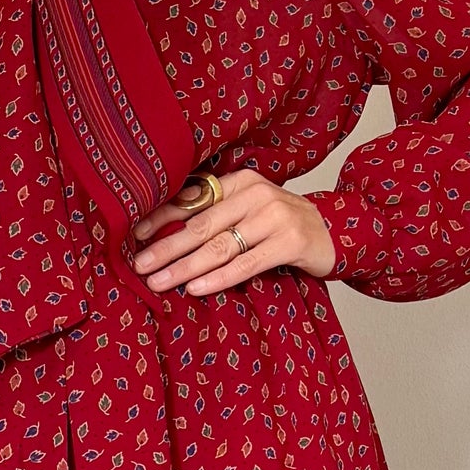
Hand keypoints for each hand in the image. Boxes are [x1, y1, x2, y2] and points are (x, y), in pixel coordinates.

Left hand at [129, 167, 335, 293]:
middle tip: (140, 266)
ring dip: (185, 266)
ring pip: (220, 246)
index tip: (134, 236)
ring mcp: (275, 217)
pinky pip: (246, 263)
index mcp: (240, 181)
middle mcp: (256, 194)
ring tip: (159, 281)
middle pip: (201, 225)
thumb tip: (165, 236)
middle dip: (166, 247)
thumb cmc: (283, 225)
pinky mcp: (291, 241)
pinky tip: (196, 288)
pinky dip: (219, 278)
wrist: (336, 230)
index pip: (192, 200)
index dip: (161, 218)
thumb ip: (217, 215)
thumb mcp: (249, 211)